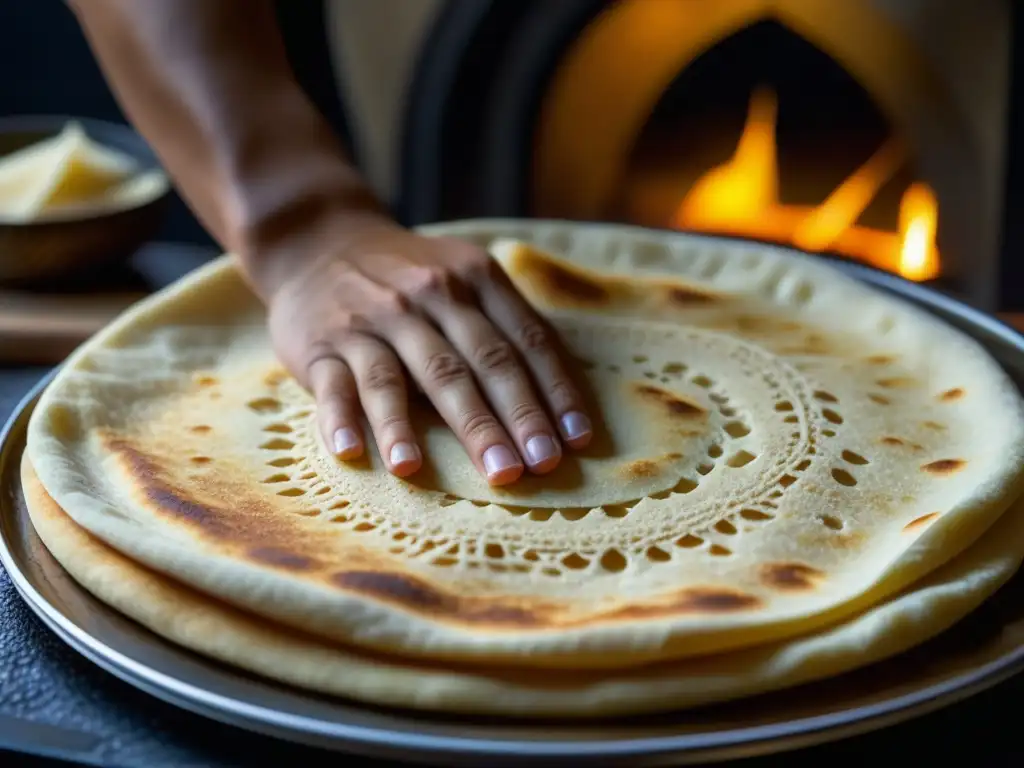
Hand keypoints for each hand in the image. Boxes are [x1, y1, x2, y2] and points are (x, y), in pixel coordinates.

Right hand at [264, 214, 592, 485]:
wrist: (320, 241)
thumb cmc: (412, 278)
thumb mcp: (466, 276)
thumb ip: (507, 325)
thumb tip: (559, 402)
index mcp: (473, 279)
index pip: (524, 341)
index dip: (553, 392)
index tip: (575, 441)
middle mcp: (424, 297)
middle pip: (470, 364)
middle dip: (504, 420)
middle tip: (530, 468)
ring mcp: (369, 322)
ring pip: (395, 379)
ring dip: (409, 428)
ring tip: (427, 472)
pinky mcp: (320, 345)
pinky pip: (332, 386)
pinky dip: (339, 420)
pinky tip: (352, 452)